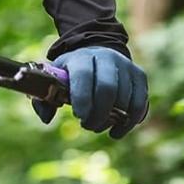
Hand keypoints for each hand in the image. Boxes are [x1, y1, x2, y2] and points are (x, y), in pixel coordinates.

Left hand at [32, 46, 148, 137]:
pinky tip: (116, 130)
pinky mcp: (139, 75)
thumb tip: (47, 118)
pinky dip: (130, 121)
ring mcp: (125, 65)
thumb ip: (44, 99)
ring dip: (113, 120)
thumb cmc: (72, 72)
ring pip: (125, 98)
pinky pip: (140, 103)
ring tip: (99, 125)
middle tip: (88, 125)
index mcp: (81, 57)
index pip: (84, 75)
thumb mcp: (55, 79)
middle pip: (107, 89)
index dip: (82, 98)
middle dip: (98, 114)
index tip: (78, 115)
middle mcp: (105, 57)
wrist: (96, 53)